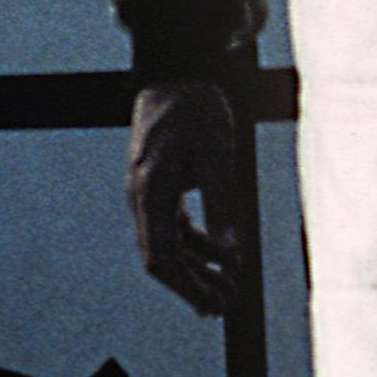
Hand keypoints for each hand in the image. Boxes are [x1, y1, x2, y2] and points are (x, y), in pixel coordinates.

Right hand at [126, 74, 256, 315]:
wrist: (177, 71)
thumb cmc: (196, 107)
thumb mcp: (217, 153)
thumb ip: (223, 203)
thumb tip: (234, 251)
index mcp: (150, 191)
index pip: (160, 256)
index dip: (186, 286)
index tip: (212, 305)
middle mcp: (142, 197)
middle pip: (162, 257)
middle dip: (192, 285)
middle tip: (226, 304)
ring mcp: (149, 192)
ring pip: (168, 244)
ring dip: (196, 268)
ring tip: (228, 288)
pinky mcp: (160, 185)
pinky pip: (174, 227)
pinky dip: (196, 246)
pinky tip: (221, 258)